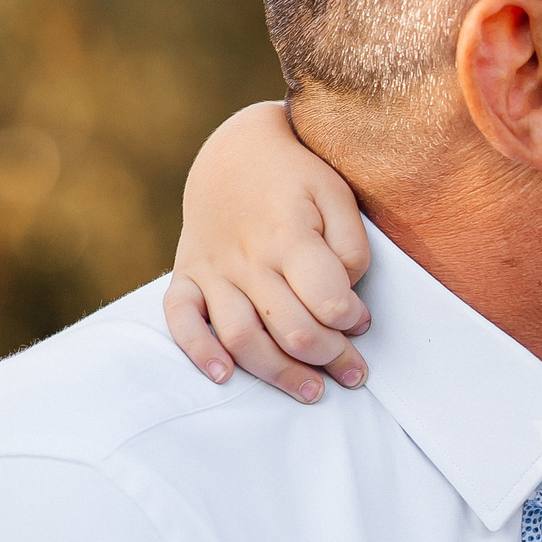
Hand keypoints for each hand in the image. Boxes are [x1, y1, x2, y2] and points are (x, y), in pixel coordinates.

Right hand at [162, 101, 374, 401]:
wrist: (236, 150)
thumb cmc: (297, 177)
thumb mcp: (337, 194)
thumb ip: (351, 246)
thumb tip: (346, 298)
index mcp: (289, 234)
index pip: (327, 299)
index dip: (352, 320)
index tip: (361, 321)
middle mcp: (248, 257)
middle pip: (290, 328)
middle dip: (330, 358)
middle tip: (354, 373)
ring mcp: (213, 268)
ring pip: (241, 337)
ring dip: (279, 373)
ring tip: (313, 392)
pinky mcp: (187, 275)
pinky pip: (180, 318)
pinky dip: (197, 351)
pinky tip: (223, 376)